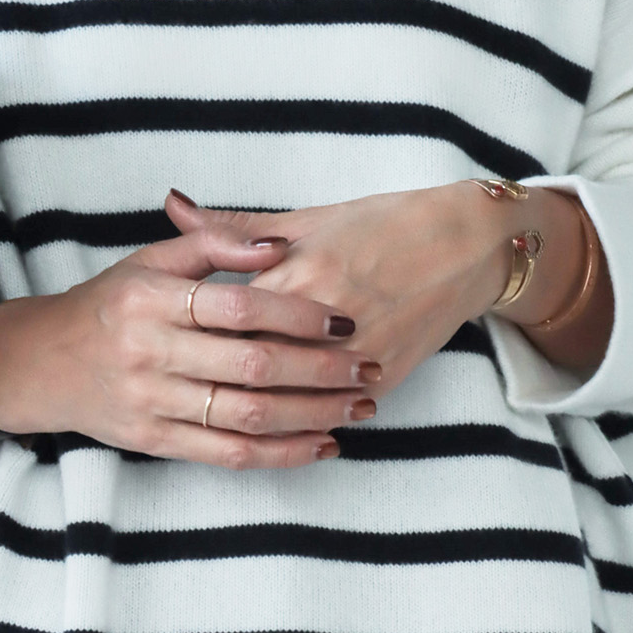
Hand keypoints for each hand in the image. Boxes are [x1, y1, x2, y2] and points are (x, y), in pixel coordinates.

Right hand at [0, 214, 382, 468]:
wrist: (41, 365)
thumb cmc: (110, 305)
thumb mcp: (149, 260)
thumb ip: (213, 242)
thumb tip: (279, 242)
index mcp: (150, 300)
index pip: (236, 307)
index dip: (296, 313)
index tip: (343, 319)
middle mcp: (149, 354)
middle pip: (250, 366)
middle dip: (318, 370)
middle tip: (367, 366)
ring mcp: (152, 404)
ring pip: (246, 416)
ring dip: (311, 416)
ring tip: (359, 406)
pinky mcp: (156, 443)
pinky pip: (228, 456)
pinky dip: (281, 454)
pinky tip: (322, 444)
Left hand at [163, 181, 600, 396]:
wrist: (464, 246)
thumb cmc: (382, 224)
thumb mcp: (306, 219)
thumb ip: (234, 226)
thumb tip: (172, 206)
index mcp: (296, 270)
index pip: (224, 317)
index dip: (191, 334)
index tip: (167, 343)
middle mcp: (323, 316)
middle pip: (247, 364)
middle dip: (210, 378)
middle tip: (179, 386)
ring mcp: (354, 353)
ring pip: (288, 398)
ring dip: (253, 410)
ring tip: (219, 413)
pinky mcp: (382, 378)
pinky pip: (327, 411)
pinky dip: (300, 421)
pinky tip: (274, 426)